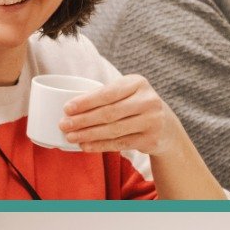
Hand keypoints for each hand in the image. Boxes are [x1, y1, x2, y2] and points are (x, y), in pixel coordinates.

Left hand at [59, 74, 176, 155]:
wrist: (166, 126)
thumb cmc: (136, 106)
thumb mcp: (127, 93)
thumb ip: (106, 96)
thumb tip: (70, 109)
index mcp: (138, 83)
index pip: (108, 93)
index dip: (86, 102)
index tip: (67, 108)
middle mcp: (148, 100)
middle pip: (109, 113)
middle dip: (83, 120)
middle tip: (63, 125)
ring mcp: (152, 121)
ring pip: (113, 130)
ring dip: (88, 135)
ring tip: (70, 137)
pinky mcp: (150, 139)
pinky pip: (120, 144)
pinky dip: (100, 146)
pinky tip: (85, 146)